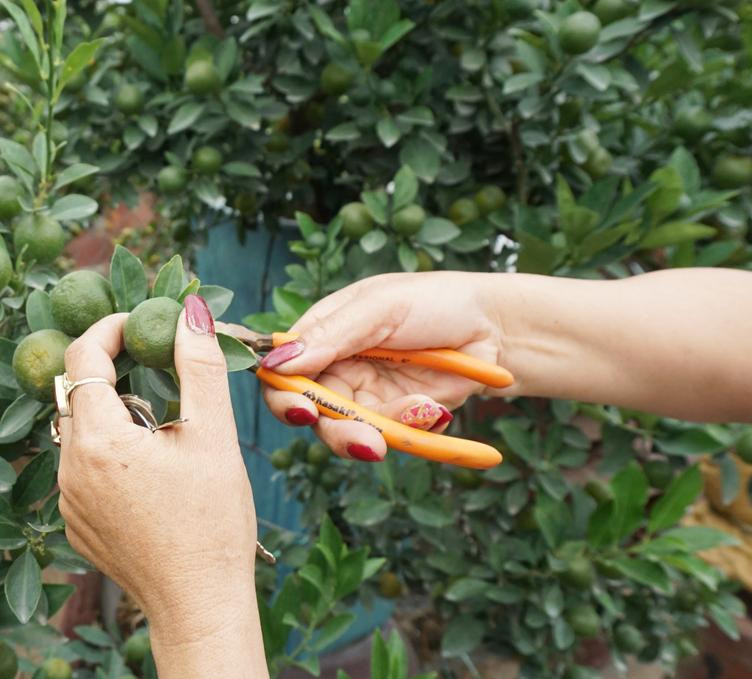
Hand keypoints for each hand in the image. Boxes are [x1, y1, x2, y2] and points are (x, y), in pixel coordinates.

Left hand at [57, 295, 267, 678]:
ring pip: (79, 432)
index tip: (141, 321)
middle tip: (155, 364)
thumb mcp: (213, 436)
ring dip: (113, 414)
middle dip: (114, 370)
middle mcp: (69, 468)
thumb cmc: (211, 524)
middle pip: (78, 393)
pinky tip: (149, 471)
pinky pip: (82, 468)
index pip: (83, 358)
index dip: (109, 328)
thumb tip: (189, 310)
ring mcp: (68, 500)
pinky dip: (108, 453)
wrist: (198, 604)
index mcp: (98, 441)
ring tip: (162, 429)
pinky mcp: (75, 524)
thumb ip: (199, 366)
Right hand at [261, 272, 505, 460]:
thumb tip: (278, 362)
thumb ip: (331, 336)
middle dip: (335, 430)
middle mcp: (337, 369)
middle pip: (311, 413)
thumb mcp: (380, 308)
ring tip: (418, 415)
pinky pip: (392, 436)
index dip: (283, 395)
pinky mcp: (397, 418)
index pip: (282, 372)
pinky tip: (436, 406)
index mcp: (323, 335)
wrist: (495, 326)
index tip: (301, 410)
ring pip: (349, 433)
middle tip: (363, 441)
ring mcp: (366, 396)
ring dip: (377, 435)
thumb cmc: (435, 301)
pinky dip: (414, 427)